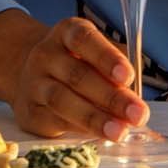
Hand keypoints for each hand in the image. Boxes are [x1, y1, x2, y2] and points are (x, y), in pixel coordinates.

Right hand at [9, 15, 149, 139]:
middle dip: (111, 97)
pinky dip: (81, 129)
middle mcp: (46, 54)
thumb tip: (136, 96)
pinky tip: (102, 135)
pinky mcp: (29, 111)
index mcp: (66, 32)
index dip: (107, 58)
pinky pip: (55, 121)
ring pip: (62, 100)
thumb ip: (115, 68)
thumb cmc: (77, 62)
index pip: (84, 40)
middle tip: (138, 114)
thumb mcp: (95, 52)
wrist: (30, 74)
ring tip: (120, 131)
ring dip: (95, 118)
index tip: (128, 77)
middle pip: (78, 75)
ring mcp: (34, 83)